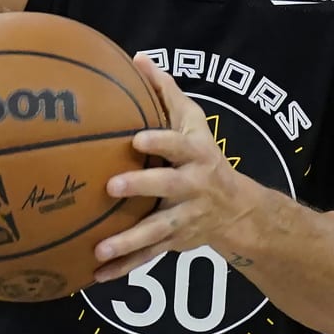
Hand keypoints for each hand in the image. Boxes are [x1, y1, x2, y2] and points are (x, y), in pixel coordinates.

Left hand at [93, 55, 256, 281]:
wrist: (237, 209)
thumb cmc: (205, 155)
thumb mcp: (194, 122)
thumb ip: (166, 92)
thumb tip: (138, 57)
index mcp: (196, 155)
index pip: (179, 145)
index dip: (160, 141)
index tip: (136, 138)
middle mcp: (193, 187)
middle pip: (168, 187)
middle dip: (142, 187)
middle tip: (111, 186)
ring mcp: (185, 218)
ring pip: (157, 230)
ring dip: (128, 241)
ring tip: (100, 249)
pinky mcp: (175, 242)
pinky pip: (148, 257)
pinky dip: (124, 268)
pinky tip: (96, 276)